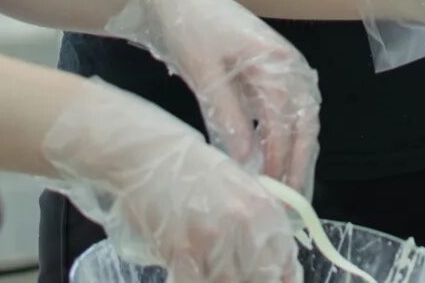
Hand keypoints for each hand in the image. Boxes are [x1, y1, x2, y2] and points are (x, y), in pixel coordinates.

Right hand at [45, 80, 303, 282]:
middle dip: (253, 279)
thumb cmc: (185, 162)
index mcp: (260, 205)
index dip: (282, 276)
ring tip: (212, 269)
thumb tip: (272, 251)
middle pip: (260, 278)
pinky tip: (189, 272)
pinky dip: (195, 279)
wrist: (140, 154)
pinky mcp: (180, 253)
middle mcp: (242, 225)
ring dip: (222, 279)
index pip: (284, 260)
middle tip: (239, 273)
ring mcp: (211, 241)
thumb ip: (256, 216)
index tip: (279, 279)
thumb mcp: (234, 181)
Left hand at [102, 0, 320, 191]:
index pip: (286, 118)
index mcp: (274, 59)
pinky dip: (284, 132)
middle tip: (292, 194)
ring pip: (301, 114)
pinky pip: (286, 107)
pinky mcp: (269, 69)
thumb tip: (245, 157)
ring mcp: (281, 64)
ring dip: (296, 148)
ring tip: (288, 181)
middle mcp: (287, 61)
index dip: (281, 155)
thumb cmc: (189, 27)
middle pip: (306, 118)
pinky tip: (272, 154)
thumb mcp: (204, 73)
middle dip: (300, 157)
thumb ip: (227, 115)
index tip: (274, 186)